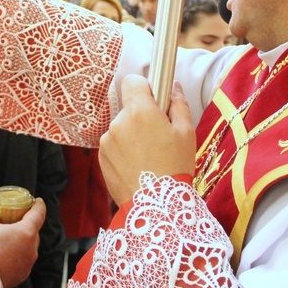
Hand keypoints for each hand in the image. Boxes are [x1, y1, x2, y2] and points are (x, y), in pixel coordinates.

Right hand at [0, 199, 45, 287]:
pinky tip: (4, 254)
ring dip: (21, 241)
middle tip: (16, 219)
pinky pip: (23, 261)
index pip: (39, 214)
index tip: (38, 201)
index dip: (39, 205)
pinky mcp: (21, 276)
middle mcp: (31, 249)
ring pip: (28, 247)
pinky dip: (17, 255)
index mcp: (26, 233)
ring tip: (8, 238)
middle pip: (33, 231)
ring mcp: (28, 264)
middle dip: (26, 224)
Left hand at [99, 76, 195, 204]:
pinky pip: (113, 145)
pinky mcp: (101, 157)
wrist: (156, 205)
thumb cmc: (175, 167)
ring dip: (131, 135)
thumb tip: (173, 87)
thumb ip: (178, 104)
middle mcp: (118, 122)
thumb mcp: (186, 133)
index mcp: (140, 111)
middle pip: (129, 107)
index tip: (155, 100)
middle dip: (141, 116)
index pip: (133, 81)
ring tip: (148, 156)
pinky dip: (123, 151)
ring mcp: (107, 140)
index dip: (145, 88)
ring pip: (121, 127)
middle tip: (158, 136)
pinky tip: (137, 166)